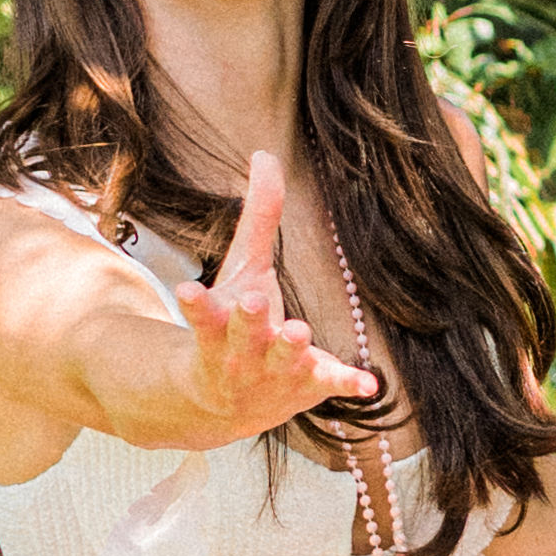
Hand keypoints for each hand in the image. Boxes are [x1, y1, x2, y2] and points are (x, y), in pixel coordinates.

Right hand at [171, 150, 377, 440]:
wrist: (225, 403)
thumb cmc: (236, 324)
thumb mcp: (242, 269)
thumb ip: (259, 217)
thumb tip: (265, 153)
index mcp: (219, 328)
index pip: (203, 315)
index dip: (197, 305)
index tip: (187, 289)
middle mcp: (243, 355)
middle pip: (244, 337)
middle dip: (248, 320)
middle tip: (253, 301)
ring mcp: (275, 376)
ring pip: (282, 363)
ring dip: (290, 349)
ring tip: (297, 332)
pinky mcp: (309, 387)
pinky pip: (328, 385)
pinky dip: (346, 383)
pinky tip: (369, 384)